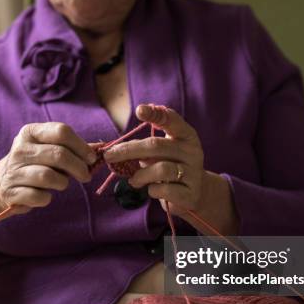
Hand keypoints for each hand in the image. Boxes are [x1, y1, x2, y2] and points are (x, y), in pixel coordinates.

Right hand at [0, 122, 96, 215]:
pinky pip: (39, 196)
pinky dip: (47, 198)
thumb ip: (71, 147)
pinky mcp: (11, 192)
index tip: (91, 158)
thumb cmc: (33, 164)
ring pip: (49, 176)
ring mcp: (13, 171)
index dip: (81, 146)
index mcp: (30, 132)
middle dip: (78, 167)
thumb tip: (100, 149)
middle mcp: (20, 149)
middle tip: (86, 176)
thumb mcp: (47, 149)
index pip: (61, 131)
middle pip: (58, 154)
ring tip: (61, 184)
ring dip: (62, 183)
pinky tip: (45, 195)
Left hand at [103, 104, 238, 234]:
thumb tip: (115, 150)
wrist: (194, 194)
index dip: (155, 114)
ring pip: (160, 169)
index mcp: (186, 136)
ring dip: (140, 175)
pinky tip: (151, 189)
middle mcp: (192, 151)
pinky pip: (163, 189)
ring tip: (133, 180)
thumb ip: (145, 146)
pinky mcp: (189, 194)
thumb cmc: (171, 167)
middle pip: (156, 145)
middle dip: (128, 150)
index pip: (171, 120)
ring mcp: (193, 173)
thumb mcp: (162, 153)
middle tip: (109, 156)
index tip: (139, 110)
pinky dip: (151, 190)